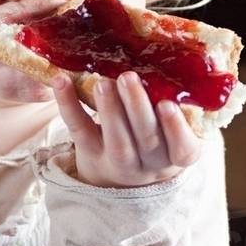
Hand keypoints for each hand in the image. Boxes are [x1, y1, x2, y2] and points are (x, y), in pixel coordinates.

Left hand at [51, 71, 201, 188]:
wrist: (120, 180)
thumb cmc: (153, 142)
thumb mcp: (172, 134)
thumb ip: (174, 109)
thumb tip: (167, 66)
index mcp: (176, 155)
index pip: (183, 149)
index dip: (176, 129)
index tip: (167, 104)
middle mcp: (150, 163)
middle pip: (147, 139)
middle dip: (137, 107)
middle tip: (128, 78)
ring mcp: (118, 162)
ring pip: (116, 141)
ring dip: (109, 110)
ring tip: (103, 82)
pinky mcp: (90, 153)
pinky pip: (79, 130)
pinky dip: (69, 105)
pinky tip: (62, 82)